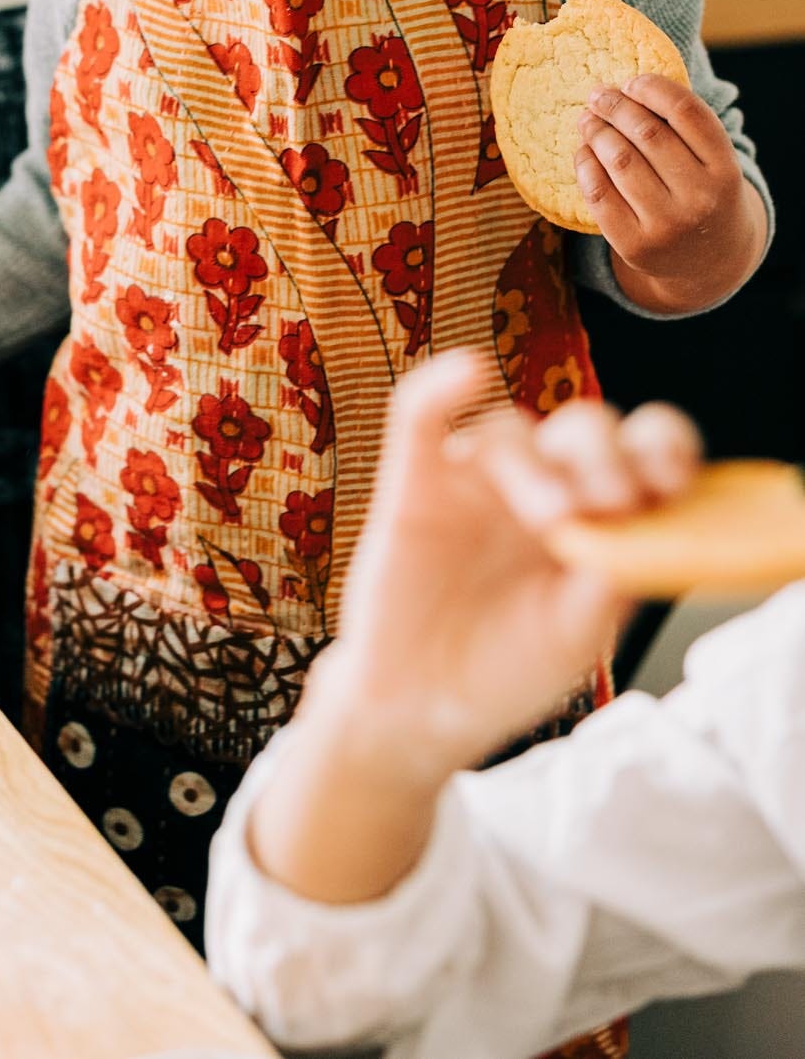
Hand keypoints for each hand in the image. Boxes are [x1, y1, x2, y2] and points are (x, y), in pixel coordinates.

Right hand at [246, 355, 700, 905]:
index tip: (671, 479)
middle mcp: (540, 483)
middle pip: (581, 427)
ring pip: (511, 429)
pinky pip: (420, 416)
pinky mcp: (414, 482)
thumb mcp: (578, 632)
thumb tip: (641, 522)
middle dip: (606, 455)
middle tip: (611, 503)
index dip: (663, 448)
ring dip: (538, 462)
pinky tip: (467, 373)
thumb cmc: (504, 669)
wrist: (422, 712)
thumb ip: (611, 573)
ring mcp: (476, 480)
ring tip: (553, 517)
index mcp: (595, 514)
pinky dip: (440, 388)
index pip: (640, 450)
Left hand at [575, 74, 765, 310]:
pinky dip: (585, 164)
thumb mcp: (711, 163)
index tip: (632, 82)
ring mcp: (668, 225)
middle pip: (647, 132)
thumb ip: (682, 127)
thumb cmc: (702, 193)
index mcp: (725, 170)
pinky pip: (598, 192)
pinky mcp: (635, 244)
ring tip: (587, 120)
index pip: (686, 112)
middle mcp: (701, 198)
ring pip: (619, 159)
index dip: (653, 88)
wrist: (709, 261)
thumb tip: (622, 87)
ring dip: (596, 131)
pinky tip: (585, 152)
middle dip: (615, 106)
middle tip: (598, 95)